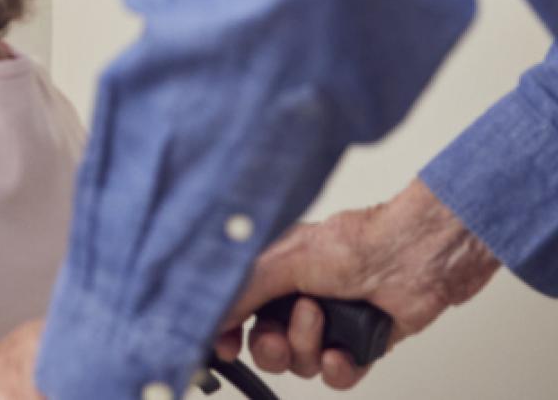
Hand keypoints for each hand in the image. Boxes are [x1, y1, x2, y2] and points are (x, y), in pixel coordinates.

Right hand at [213, 179, 499, 389]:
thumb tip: (212, 317)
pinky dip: (338, 369)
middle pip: (266, 347)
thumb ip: (241, 292)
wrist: (410, 262)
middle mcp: (296, 301)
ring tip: (321, 318)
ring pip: (300, 364)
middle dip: (271, 348)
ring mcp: (329, 326)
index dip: (228, 333)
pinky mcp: (358, 346)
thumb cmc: (351, 245)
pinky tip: (340, 352)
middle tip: (277, 337)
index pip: (237, 313)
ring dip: (308, 347)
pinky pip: (336, 377)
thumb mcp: (279, 263)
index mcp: (272, 276)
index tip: (225, 346)